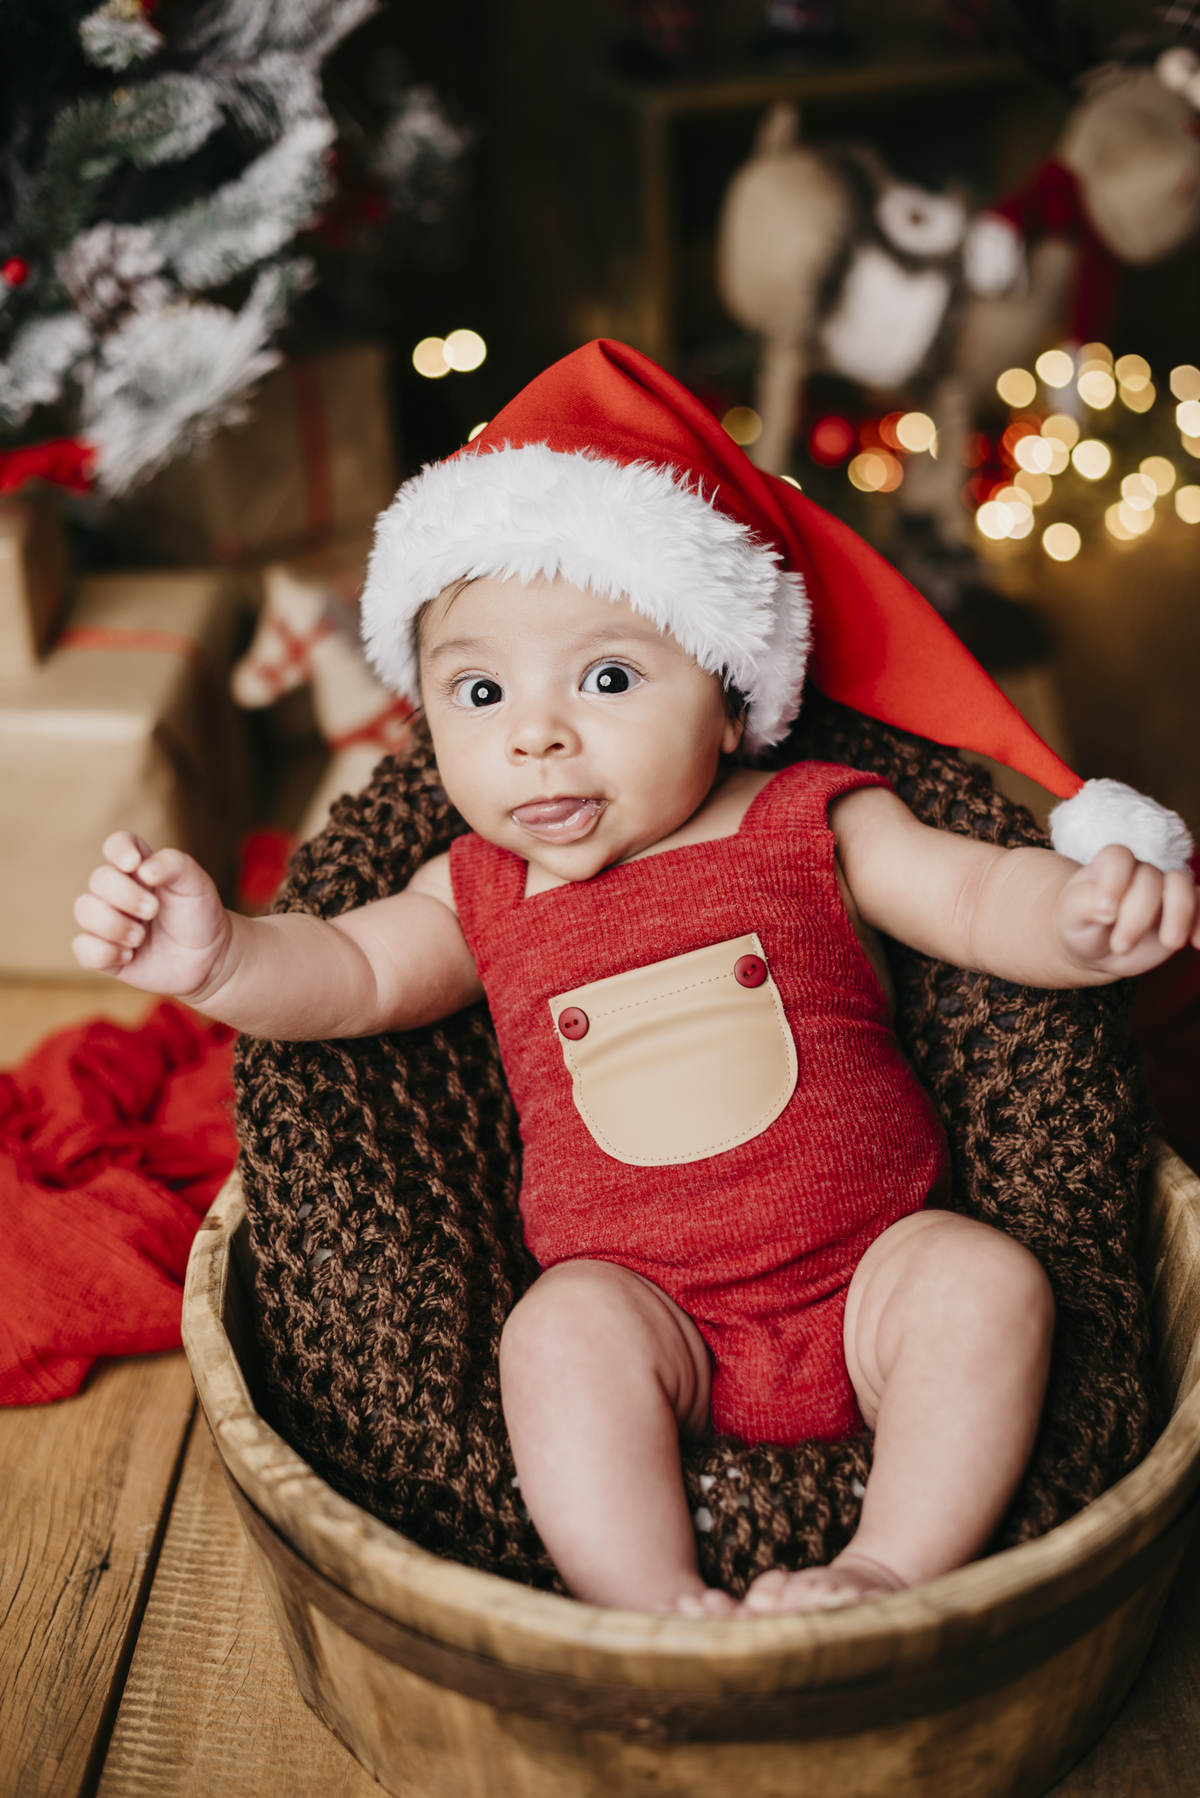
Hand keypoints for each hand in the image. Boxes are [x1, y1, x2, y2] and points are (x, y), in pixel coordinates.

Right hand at [72, 832, 232, 997]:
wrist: (208, 959)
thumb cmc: (199, 915)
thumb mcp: (196, 885)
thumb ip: (175, 865)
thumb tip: (143, 869)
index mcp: (140, 868)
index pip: (117, 845)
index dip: (118, 850)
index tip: (133, 864)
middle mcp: (118, 891)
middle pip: (98, 879)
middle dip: (125, 896)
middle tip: (153, 911)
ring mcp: (107, 920)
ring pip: (83, 910)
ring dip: (113, 925)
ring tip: (140, 938)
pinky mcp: (103, 952)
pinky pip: (82, 948)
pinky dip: (104, 953)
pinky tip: (129, 956)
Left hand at [1058, 844, 1199, 976]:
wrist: (1098, 949)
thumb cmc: (1081, 925)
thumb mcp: (1069, 916)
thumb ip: (1081, 904)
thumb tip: (1106, 909)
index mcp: (1108, 866)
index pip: (1118, 857)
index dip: (1114, 881)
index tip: (1105, 912)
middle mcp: (1139, 872)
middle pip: (1149, 878)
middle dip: (1137, 916)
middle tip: (1120, 946)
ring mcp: (1164, 889)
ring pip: (1182, 885)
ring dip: (1179, 913)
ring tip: (1170, 943)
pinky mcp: (1183, 910)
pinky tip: (1197, 944)